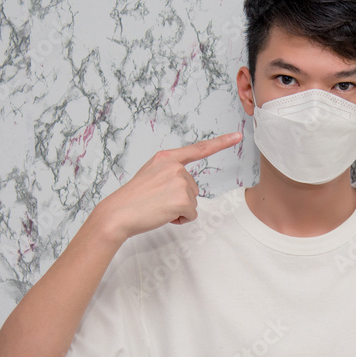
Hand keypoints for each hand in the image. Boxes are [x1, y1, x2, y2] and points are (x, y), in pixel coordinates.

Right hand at [100, 131, 242, 240]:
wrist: (117, 214)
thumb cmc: (132, 199)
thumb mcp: (150, 175)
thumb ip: (169, 174)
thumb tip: (186, 189)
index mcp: (166, 158)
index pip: (199, 149)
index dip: (221, 142)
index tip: (238, 136)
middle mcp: (174, 166)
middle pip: (193, 188)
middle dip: (179, 200)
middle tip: (157, 202)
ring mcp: (179, 181)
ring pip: (192, 203)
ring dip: (178, 211)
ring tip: (157, 208)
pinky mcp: (182, 199)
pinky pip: (191, 215)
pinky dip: (180, 220)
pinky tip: (163, 216)